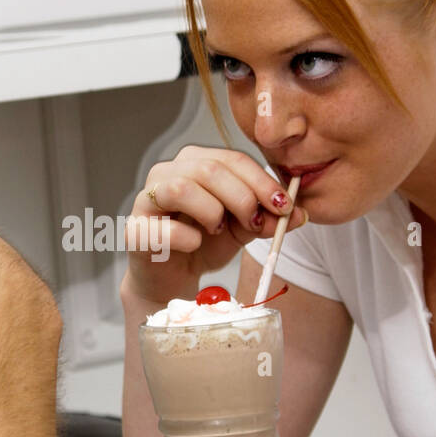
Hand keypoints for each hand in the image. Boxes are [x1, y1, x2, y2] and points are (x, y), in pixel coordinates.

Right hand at [123, 146, 306, 304]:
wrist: (172, 277)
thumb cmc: (204, 244)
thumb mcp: (242, 229)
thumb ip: (266, 218)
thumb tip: (300, 214)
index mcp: (195, 163)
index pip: (232, 159)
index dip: (261, 181)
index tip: (284, 206)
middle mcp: (168, 172)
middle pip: (210, 169)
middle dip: (242, 198)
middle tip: (256, 223)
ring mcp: (146, 199)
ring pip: (182, 188)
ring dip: (212, 213)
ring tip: (218, 230)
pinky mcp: (135, 229)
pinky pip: (164, 228)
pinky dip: (188, 239)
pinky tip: (195, 245)